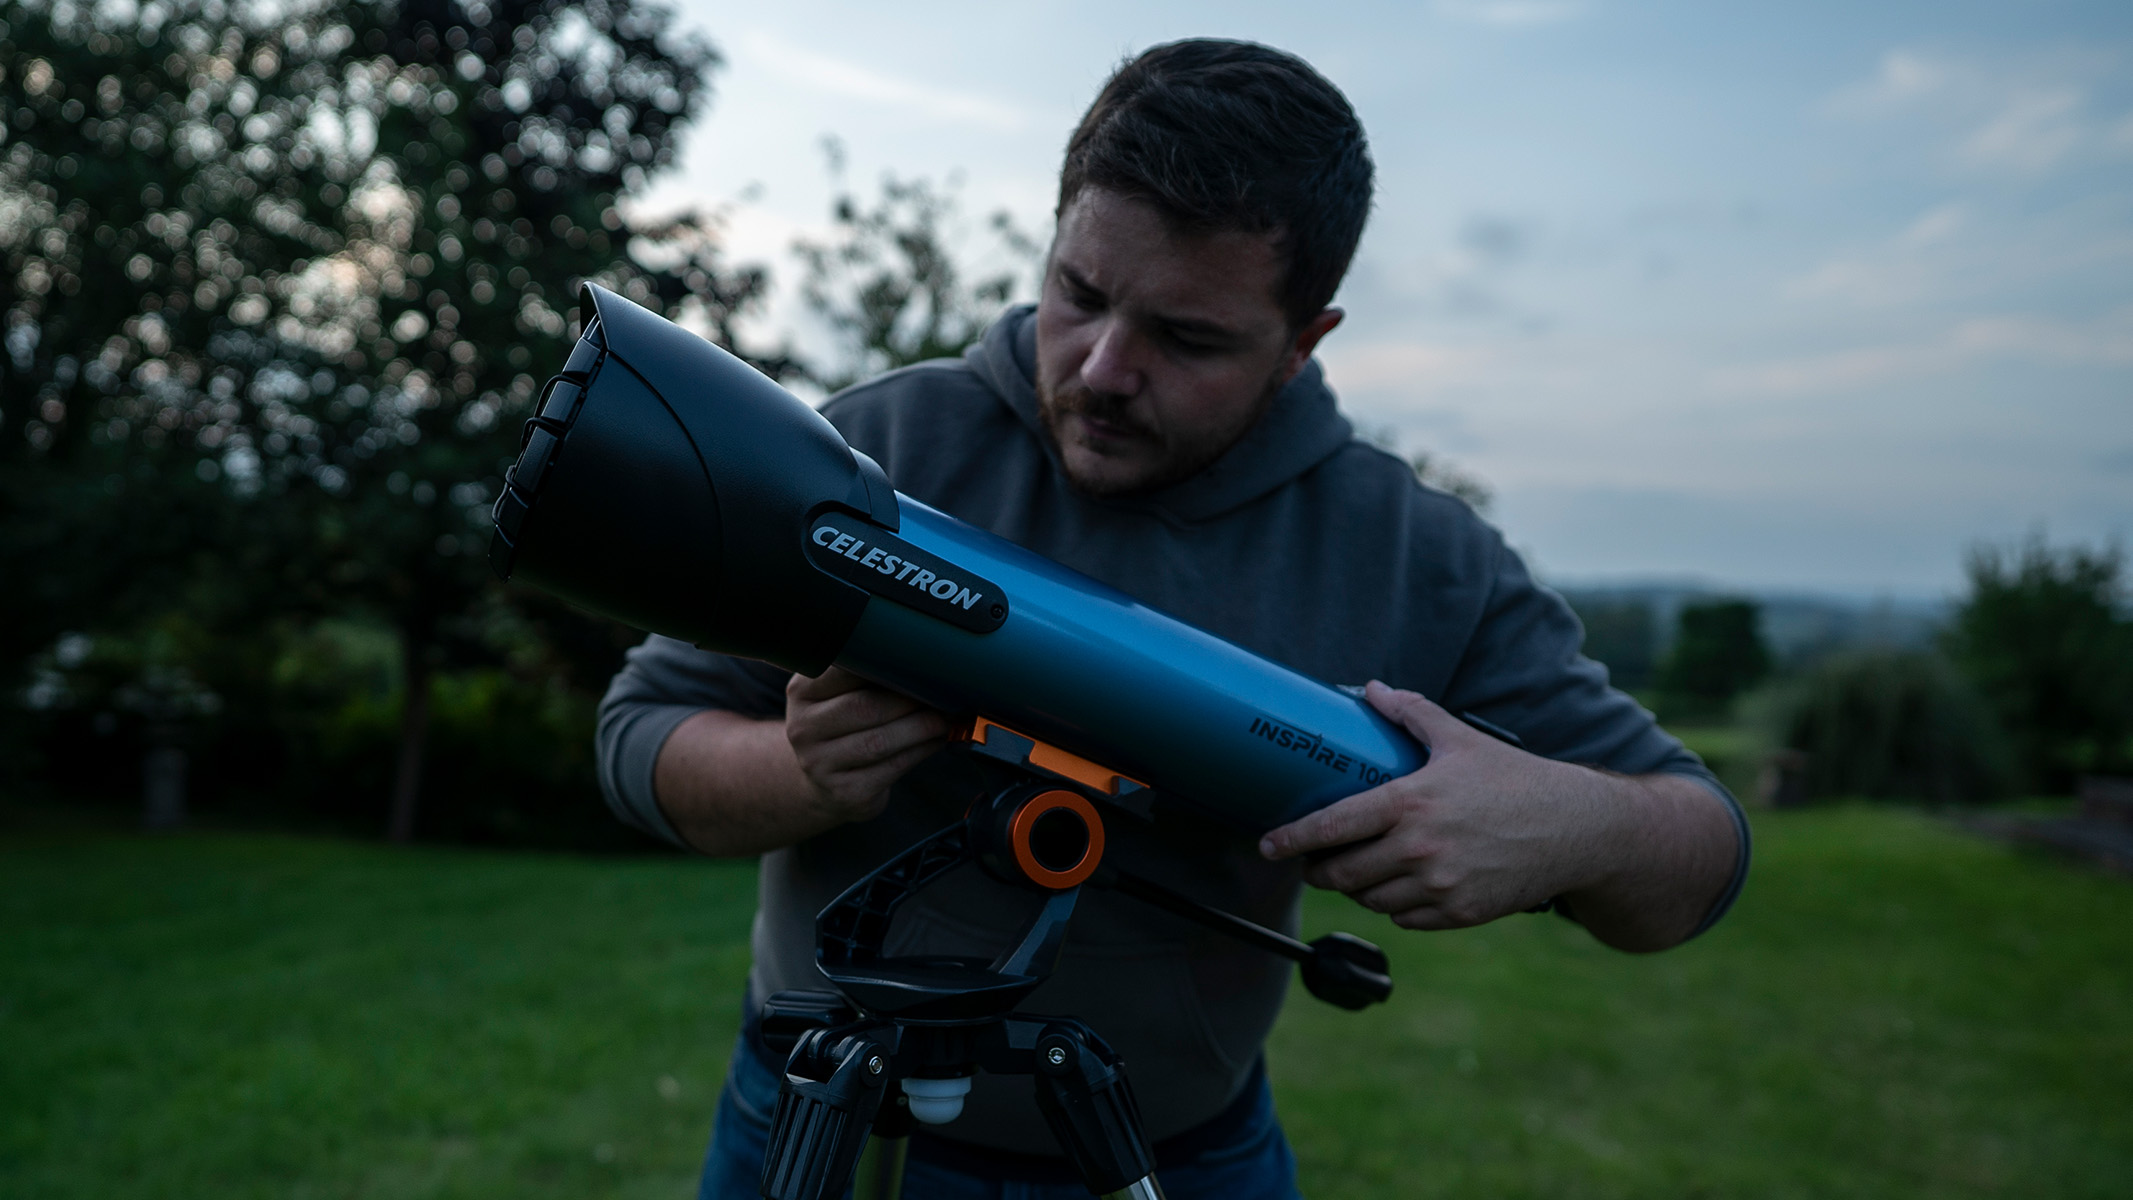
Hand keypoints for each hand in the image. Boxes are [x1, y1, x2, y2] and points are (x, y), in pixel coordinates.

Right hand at [784, 667, 951, 824]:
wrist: (824, 784)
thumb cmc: (843, 728)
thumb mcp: (837, 696)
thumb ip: (864, 676)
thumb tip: (922, 661)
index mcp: (802, 693)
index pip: (844, 671)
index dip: (884, 666)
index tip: (917, 662)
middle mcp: (802, 728)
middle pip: (864, 707)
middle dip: (909, 700)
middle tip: (940, 692)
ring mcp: (819, 764)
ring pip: (880, 741)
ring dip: (920, 727)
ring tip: (943, 717)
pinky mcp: (845, 792)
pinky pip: (892, 767)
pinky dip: (921, 751)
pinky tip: (936, 740)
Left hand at [1258, 681, 1624, 930]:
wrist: (1575, 830)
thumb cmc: (1514, 780)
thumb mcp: (1460, 740)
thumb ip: (1410, 714)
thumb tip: (1370, 689)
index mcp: (1411, 803)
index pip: (1333, 826)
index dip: (1293, 839)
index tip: (1268, 846)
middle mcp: (1420, 848)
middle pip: (1342, 873)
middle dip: (1319, 869)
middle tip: (1314, 861)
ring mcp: (1439, 886)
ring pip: (1370, 899)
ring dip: (1357, 888)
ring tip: (1358, 870)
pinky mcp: (1458, 914)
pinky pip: (1404, 918)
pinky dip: (1394, 906)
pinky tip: (1400, 886)